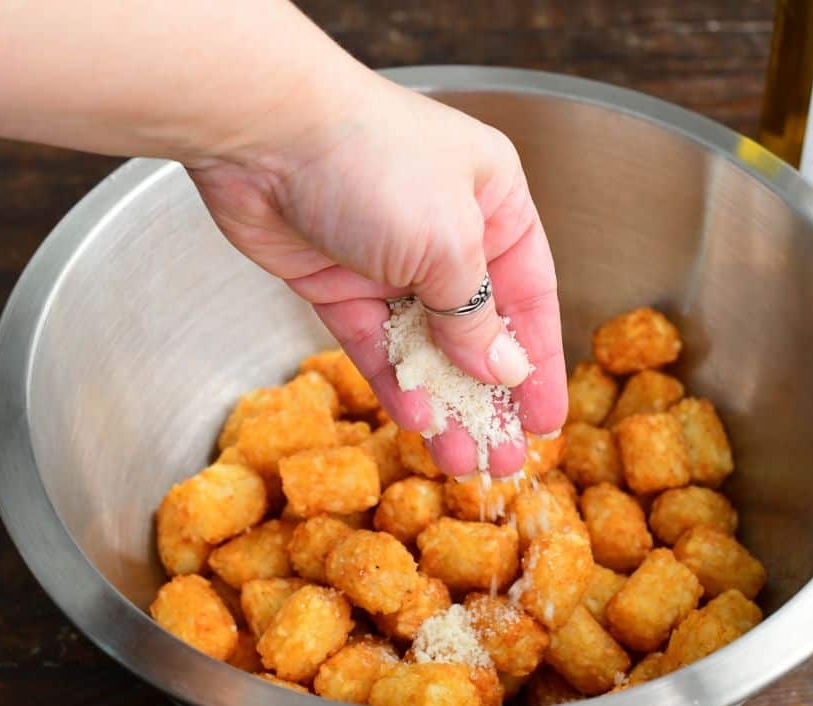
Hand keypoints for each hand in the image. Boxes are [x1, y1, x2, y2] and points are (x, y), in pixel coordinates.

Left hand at [189, 73, 566, 475]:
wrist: (265, 135)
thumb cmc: (376, 163)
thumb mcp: (450, 244)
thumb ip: (476, 317)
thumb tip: (506, 371)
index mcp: (495, 202)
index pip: (530, 295)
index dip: (538, 362)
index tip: (547, 421)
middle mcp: (447, 230)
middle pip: (478, 329)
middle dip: (491, 397)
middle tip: (506, 460)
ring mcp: (389, 259)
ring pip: (425, 346)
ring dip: (444, 402)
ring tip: (463, 462)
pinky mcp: (337, 283)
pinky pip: (375, 343)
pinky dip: (394, 381)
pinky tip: (416, 421)